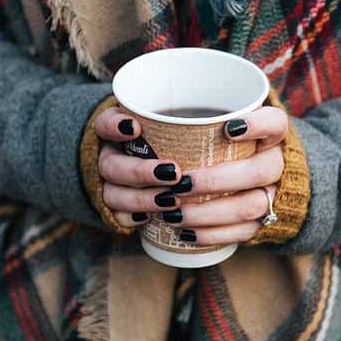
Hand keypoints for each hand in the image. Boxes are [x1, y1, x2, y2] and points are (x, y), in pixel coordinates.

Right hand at [94, 107, 183, 226]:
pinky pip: (116, 216)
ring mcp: (110, 184)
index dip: (115, 126)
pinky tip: (149, 219)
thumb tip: (236, 124)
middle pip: (111, 165)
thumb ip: (192, 121)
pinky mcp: (116, 207)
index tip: (136, 128)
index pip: (105, 124)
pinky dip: (131, 218)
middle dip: (140, 171)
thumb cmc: (168, 140)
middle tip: (174, 173)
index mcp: (117, 132)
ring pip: (112, 194)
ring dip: (141, 198)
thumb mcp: (176, 125)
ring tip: (171, 200)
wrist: (144, 165)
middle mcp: (109, 157)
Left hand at [166, 107, 286, 244]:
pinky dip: (212, 234)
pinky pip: (243, 233)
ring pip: (250, 207)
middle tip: (179, 183)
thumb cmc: (229, 146)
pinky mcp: (265, 222)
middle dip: (216, 180)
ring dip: (208, 212)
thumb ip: (199, 121)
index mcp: (272, 135)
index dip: (257, 125)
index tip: (228, 128)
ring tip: (173, 214)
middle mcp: (278, 164)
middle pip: (258, 171)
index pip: (275, 123)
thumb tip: (138, 121)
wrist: (263, 179)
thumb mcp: (223, 127)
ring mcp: (274, 195)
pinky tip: (186, 233)